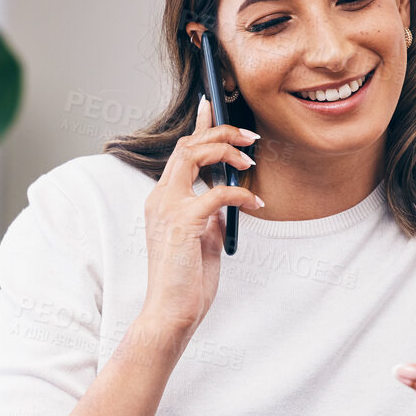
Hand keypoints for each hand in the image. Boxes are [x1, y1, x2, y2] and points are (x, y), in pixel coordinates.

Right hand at [138, 94, 261, 336]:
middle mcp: (160, 198)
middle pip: (188, 145)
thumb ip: (208, 213)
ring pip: (195, 155)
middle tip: (250, 137)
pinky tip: (255, 201)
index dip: (198, 125)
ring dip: (227, 151)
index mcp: (162, 200)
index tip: (211, 104)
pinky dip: (240, 193)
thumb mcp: (202, 238)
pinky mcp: (183, 221)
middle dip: (221, 133)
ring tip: (250, 161)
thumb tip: (226, 196)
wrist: (172, 312)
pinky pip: (217, 192)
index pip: (180, 151)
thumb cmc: (187, 281)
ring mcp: (168, 207)